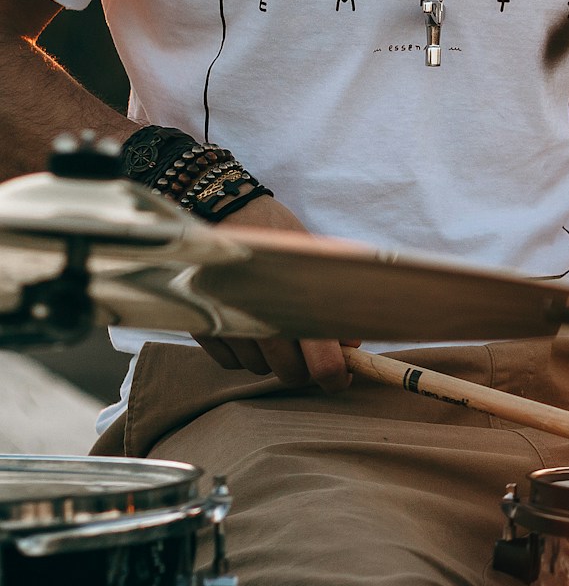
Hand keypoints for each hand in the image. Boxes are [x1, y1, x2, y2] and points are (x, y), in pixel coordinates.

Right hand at [191, 196, 352, 392]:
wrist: (224, 207)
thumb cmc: (278, 233)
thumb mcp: (317, 257)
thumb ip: (337, 301)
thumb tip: (350, 344)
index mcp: (293, 302)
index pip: (322, 364)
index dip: (336, 378)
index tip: (342, 376)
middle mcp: (257, 319)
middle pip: (289, 374)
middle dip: (305, 369)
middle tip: (312, 352)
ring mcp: (225, 324)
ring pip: (258, 369)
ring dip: (273, 359)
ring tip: (278, 331)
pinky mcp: (200, 324)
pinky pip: (230, 362)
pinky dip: (244, 354)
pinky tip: (251, 330)